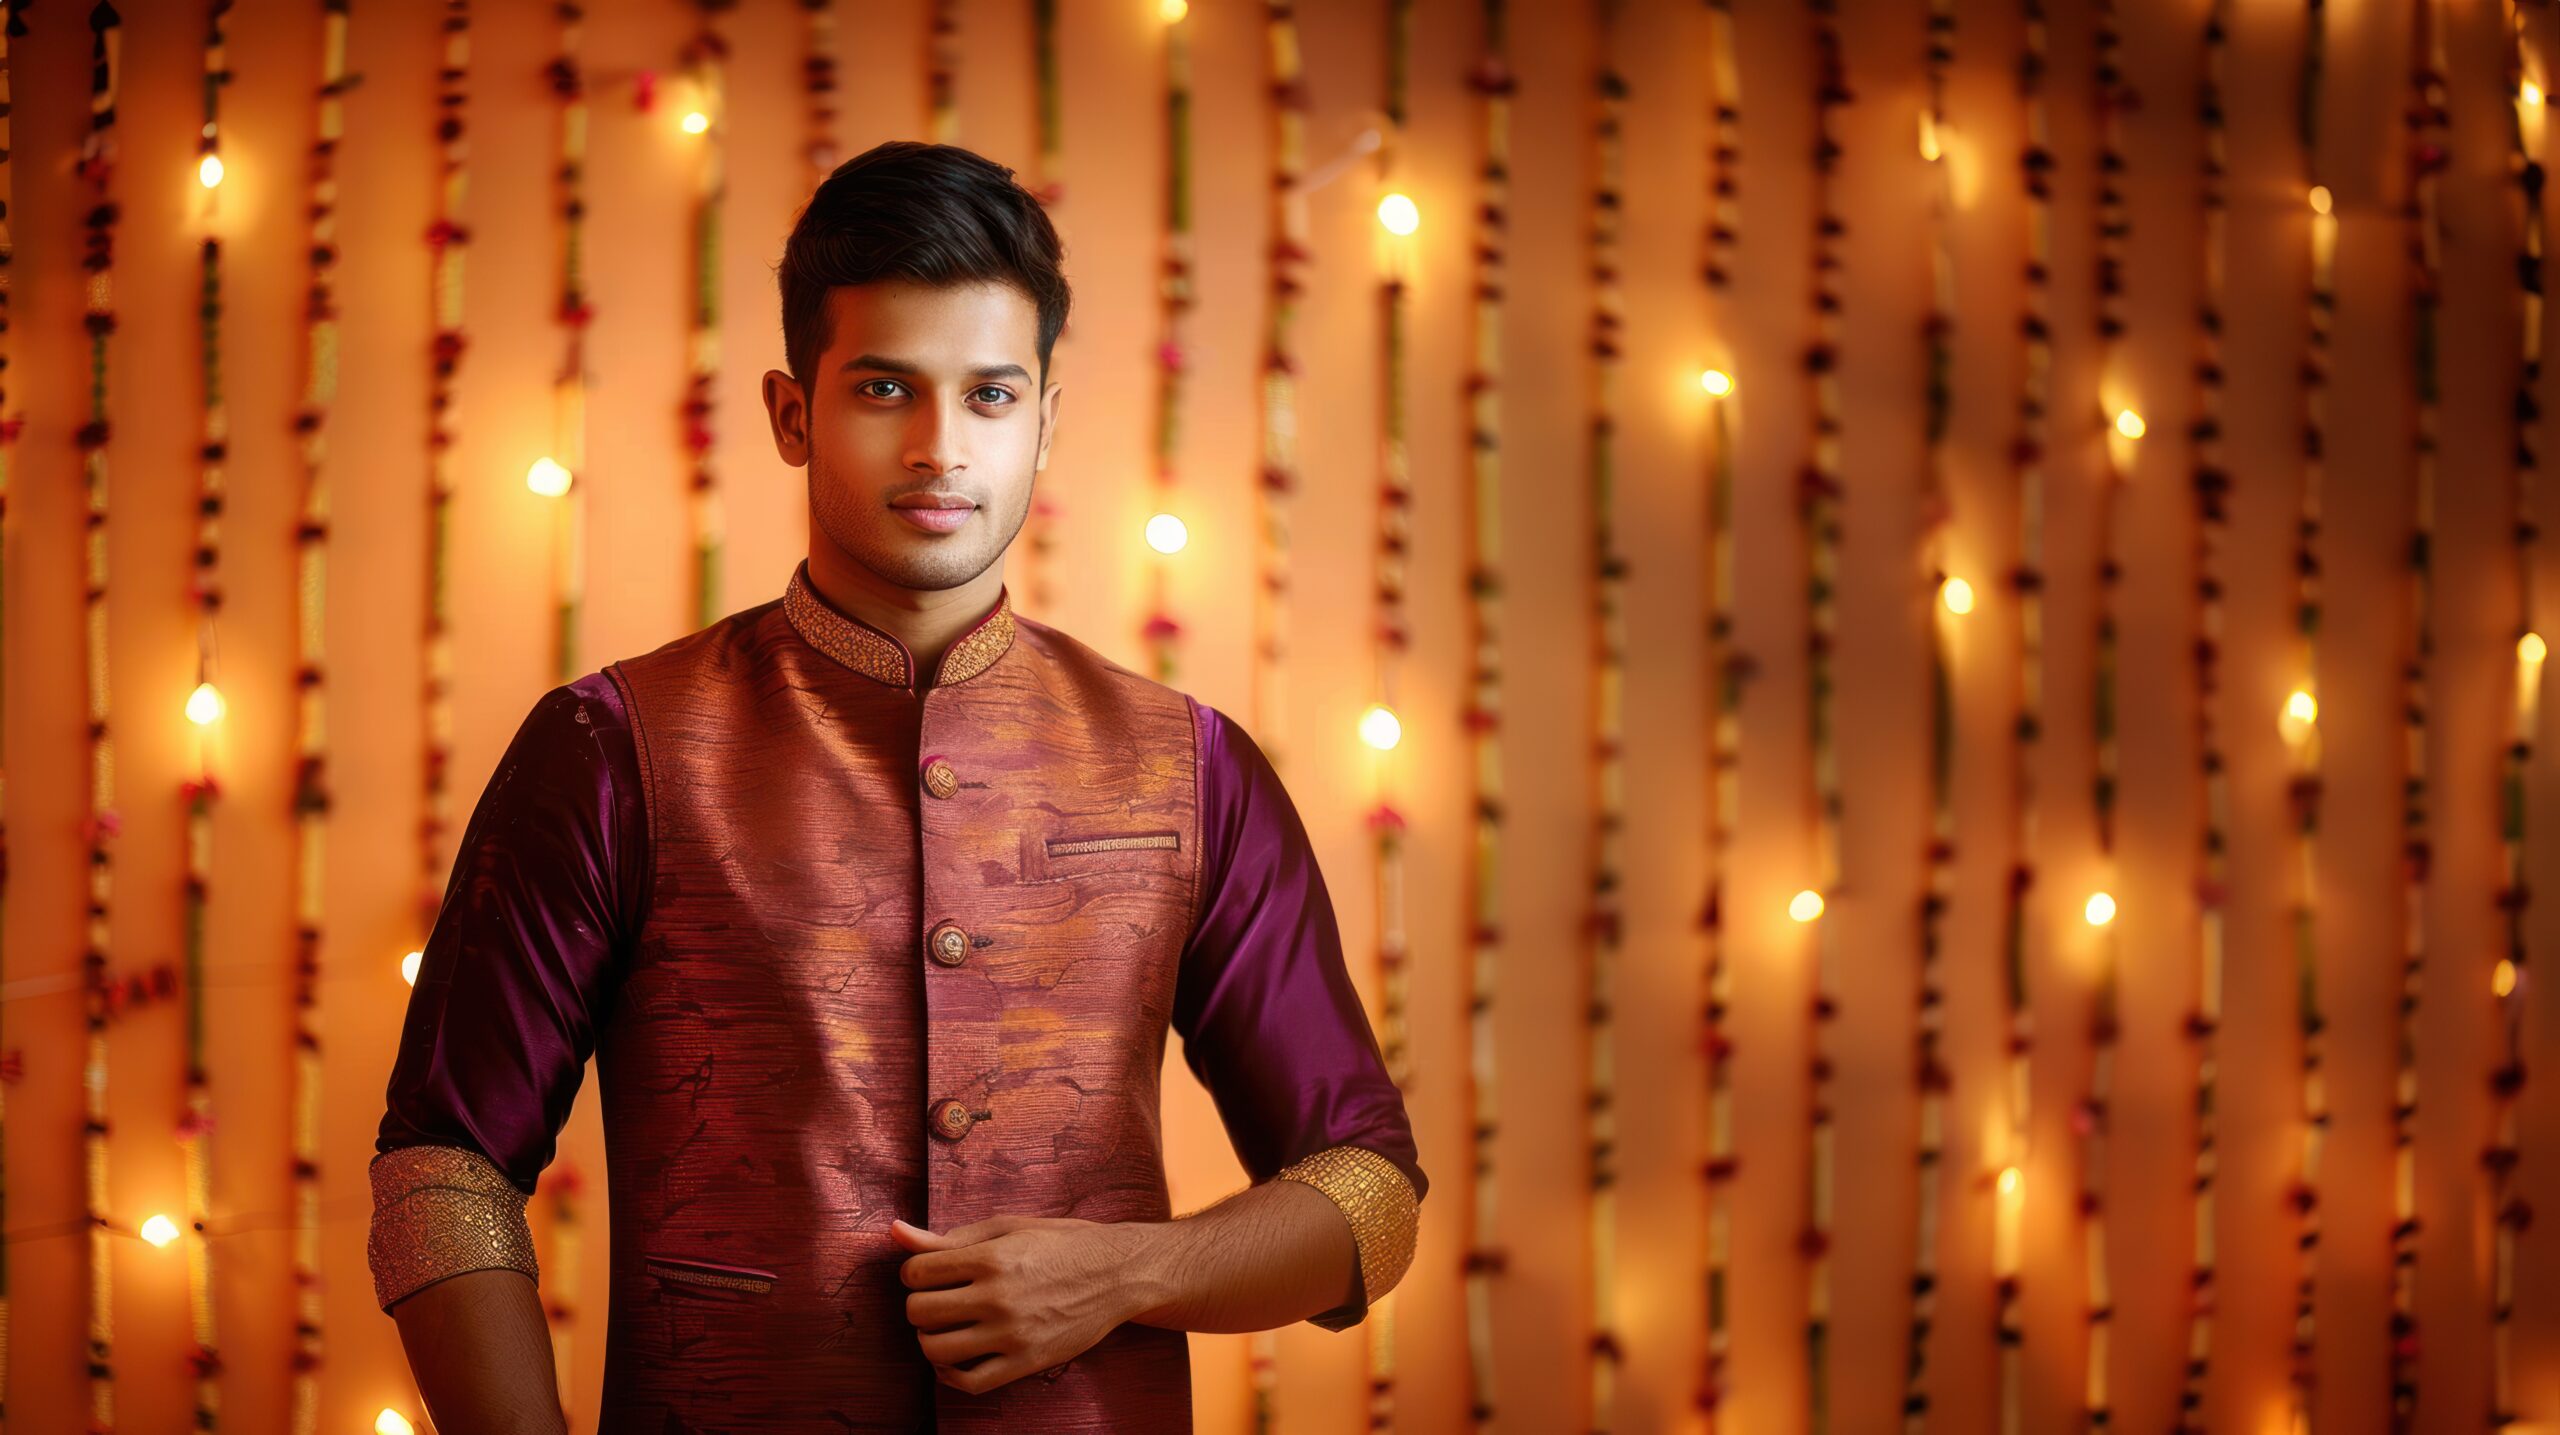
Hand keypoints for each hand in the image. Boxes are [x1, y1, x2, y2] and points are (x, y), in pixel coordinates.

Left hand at [891, 1213, 1155, 1394]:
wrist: (1117, 1274)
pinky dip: (949, 1374)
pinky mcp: (1026, 1362)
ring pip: (936, 1349)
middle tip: (938, 1299)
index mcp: (992, 1256)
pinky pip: (968, 1382)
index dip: (914, 1272)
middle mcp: (998, 1297)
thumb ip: (949, 1236)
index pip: (917, 1271)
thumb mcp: (1007, 1227)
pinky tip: (955, 1357)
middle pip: (920, 1311)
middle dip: (919, 1304)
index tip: (929, 1273)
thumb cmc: (1061, 1244)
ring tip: (946, 1326)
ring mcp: (1011, 1334)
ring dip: (930, 1338)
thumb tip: (895, 1231)